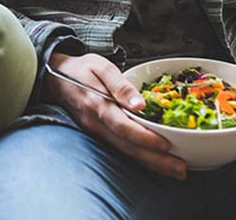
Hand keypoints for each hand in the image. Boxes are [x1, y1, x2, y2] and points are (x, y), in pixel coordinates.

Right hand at [44, 52, 186, 179]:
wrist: (55, 76)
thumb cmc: (80, 69)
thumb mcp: (101, 66)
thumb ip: (120, 84)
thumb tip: (140, 104)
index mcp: (97, 104)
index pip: (123, 127)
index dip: (144, 137)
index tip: (166, 145)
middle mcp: (95, 123)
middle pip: (127, 146)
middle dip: (154, 160)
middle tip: (180, 169)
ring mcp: (95, 132)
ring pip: (124, 152)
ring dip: (150, 164)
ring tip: (174, 170)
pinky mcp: (96, 135)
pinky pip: (119, 149)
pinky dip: (138, 158)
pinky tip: (154, 163)